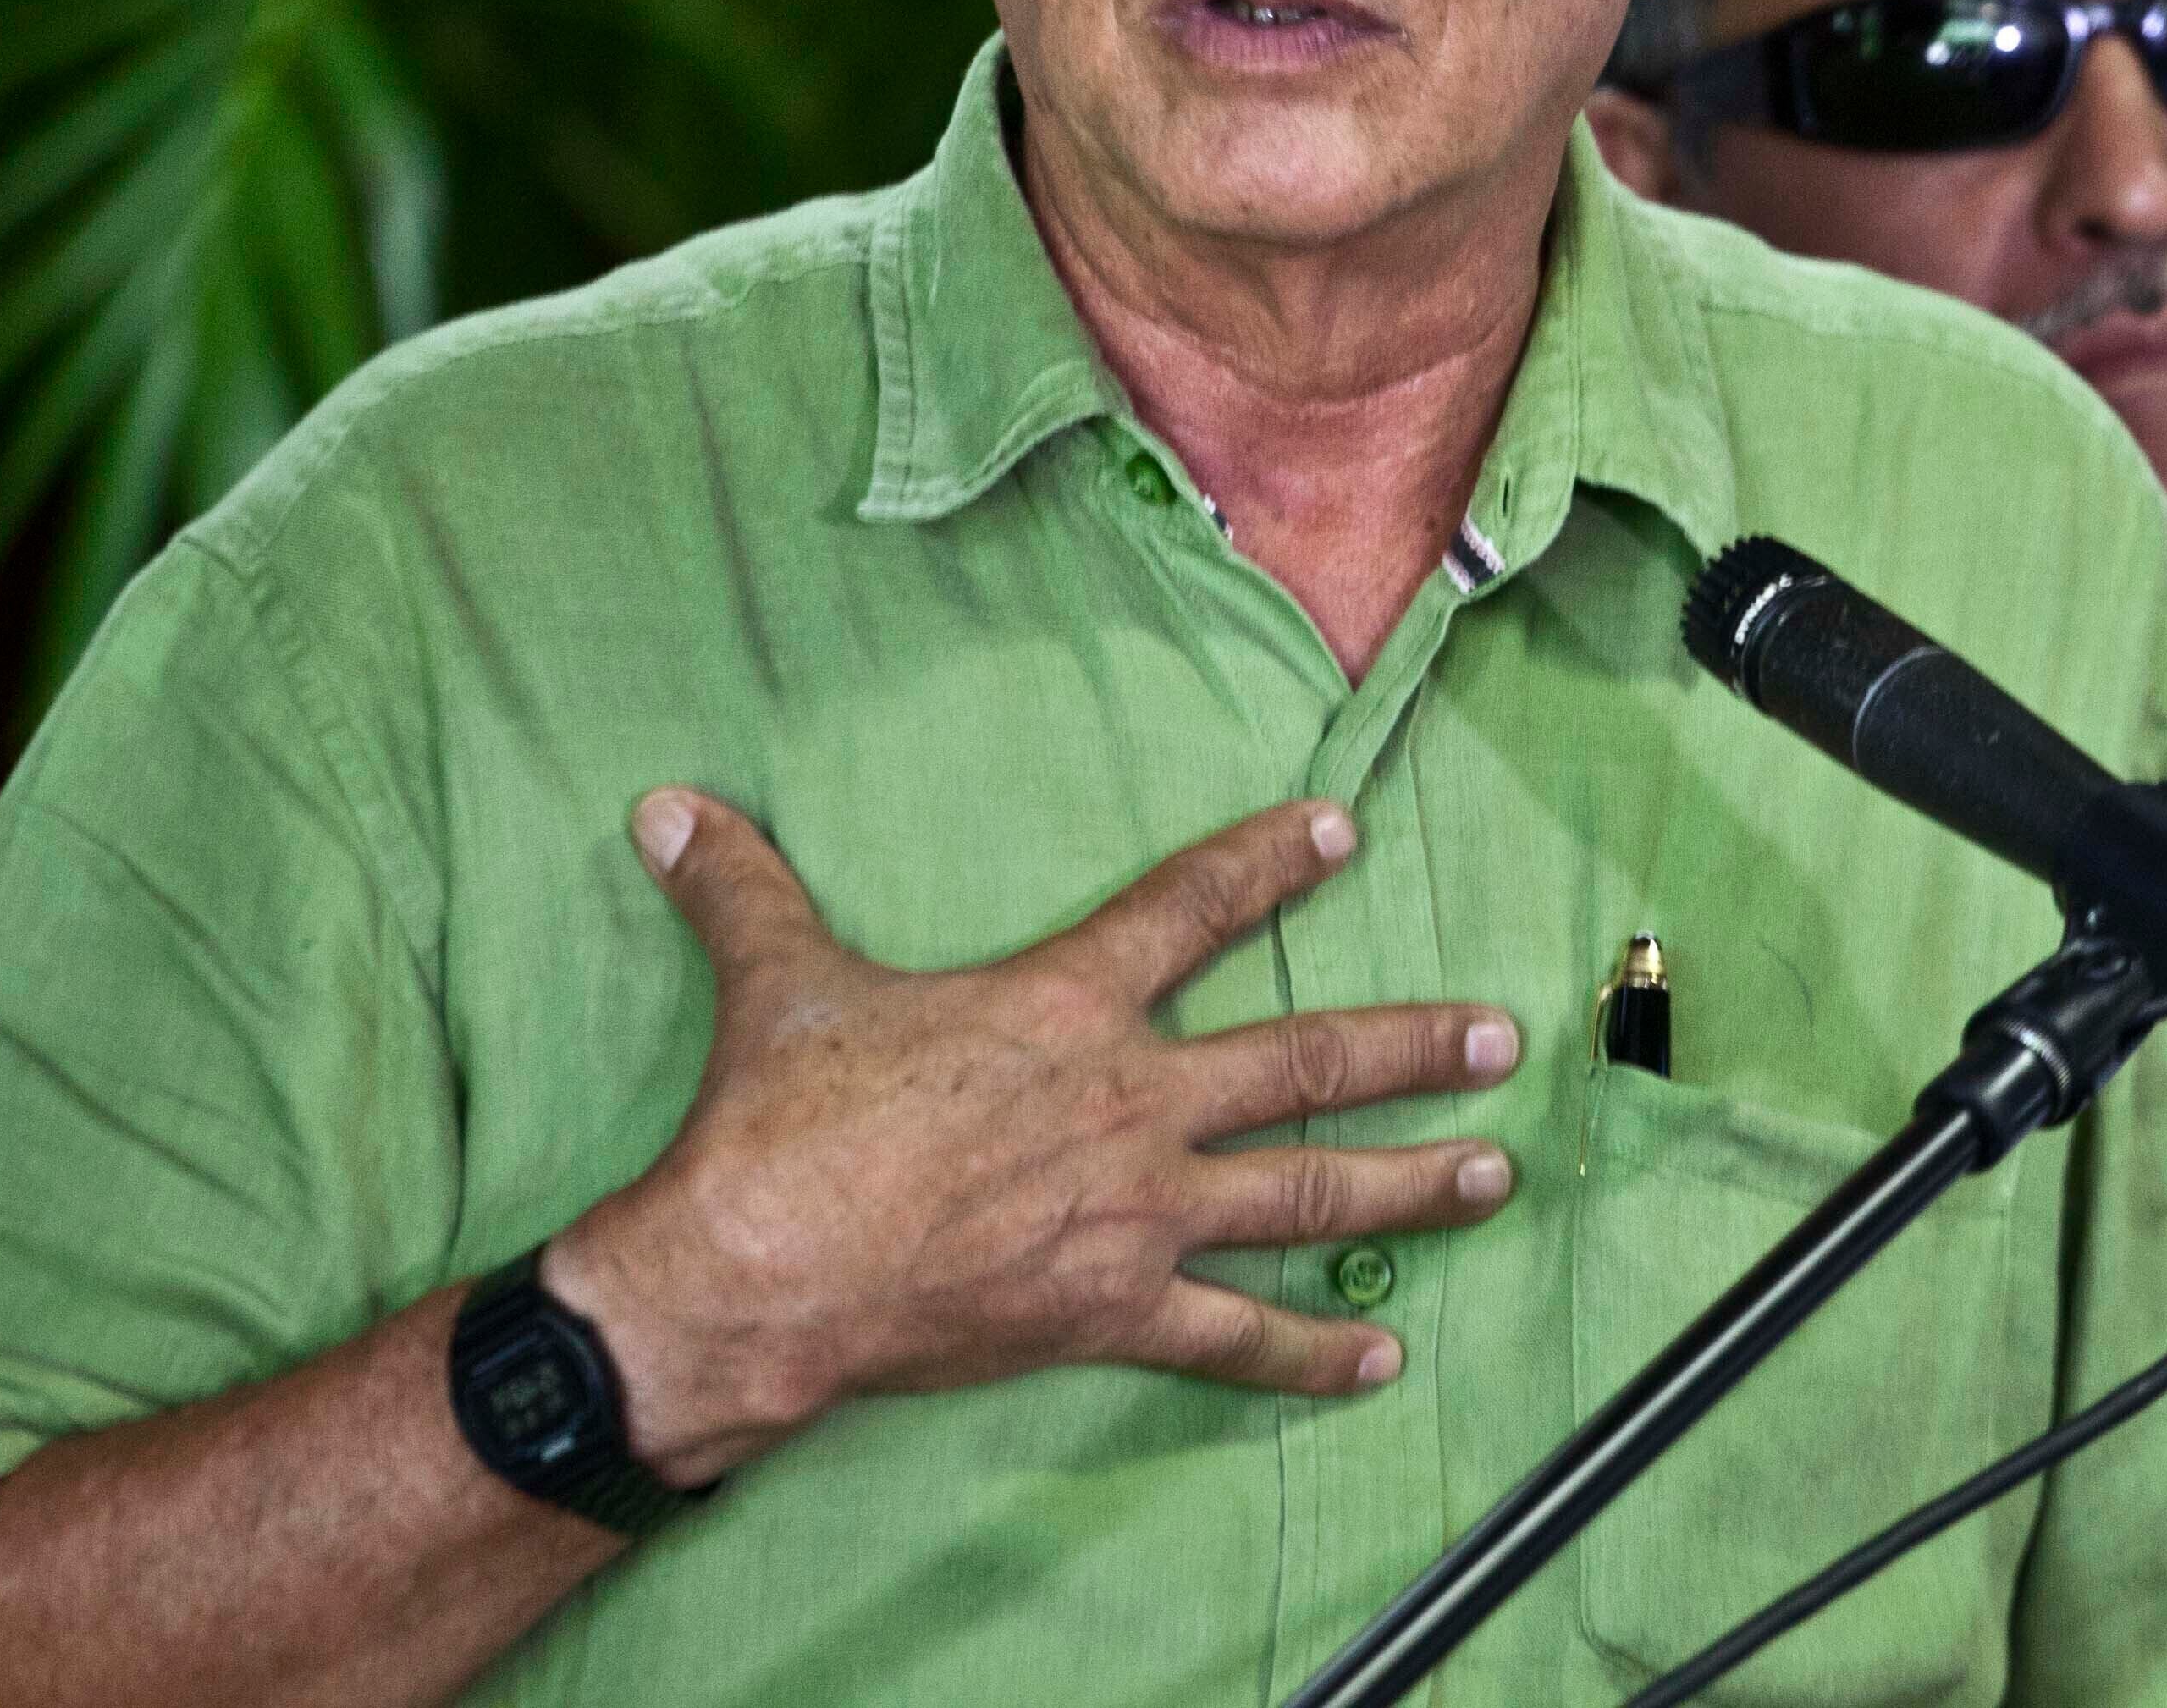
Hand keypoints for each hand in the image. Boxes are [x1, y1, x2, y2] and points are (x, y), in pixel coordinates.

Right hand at [548, 791, 1520, 1485]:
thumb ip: (743, 887)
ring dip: (1407, 1183)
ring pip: (1304, 1194)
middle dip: (1409, 1047)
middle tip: (1498, 1039)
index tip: (1339, 833)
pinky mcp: (1113, 1311)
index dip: (1269, 864)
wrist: (757, 1274)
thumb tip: (668, 806)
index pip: (1190, 910)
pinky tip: (1380, 1359)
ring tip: (1491, 1174)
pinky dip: (1310, 1353)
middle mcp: (1128, 1103)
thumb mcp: (775, 982)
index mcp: (1064, 1006)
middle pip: (1301, 1063)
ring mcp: (1134, 1213)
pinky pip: (1234, 1337)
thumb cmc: (778, 1124)